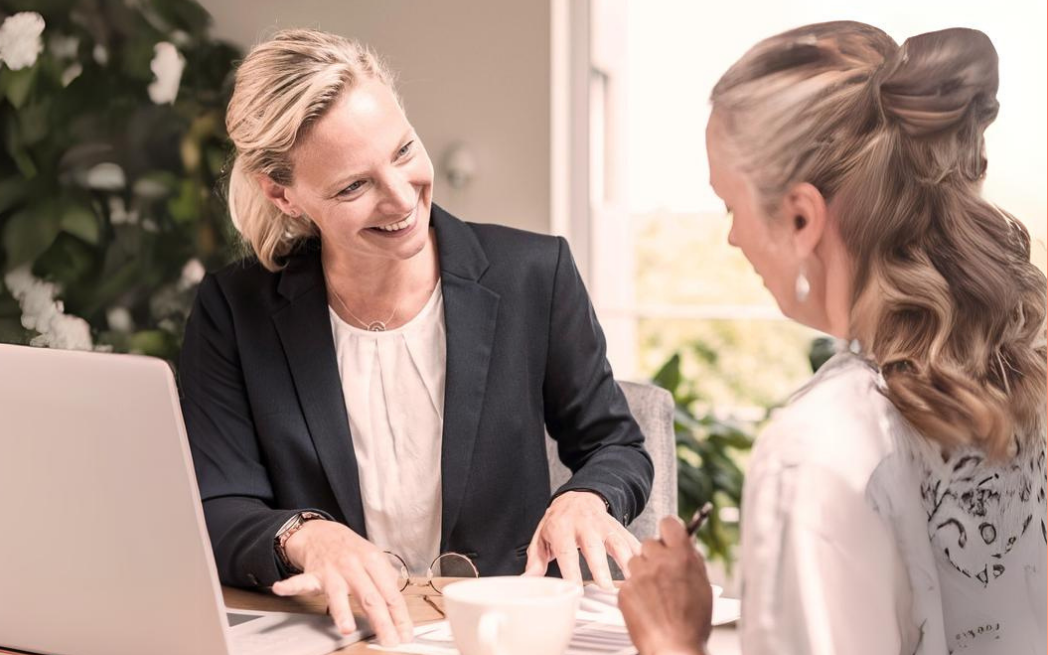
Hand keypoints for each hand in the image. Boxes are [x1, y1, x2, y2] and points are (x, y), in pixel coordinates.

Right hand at [270, 520, 412, 646]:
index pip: (390, 593)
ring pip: (338, 594)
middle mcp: (354, 566)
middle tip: (389, 640)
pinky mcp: (313, 574)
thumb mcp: (375, 559)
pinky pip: (301, 581)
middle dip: (382, 621)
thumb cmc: (351, 550)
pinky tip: (281, 589)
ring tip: (347, 628)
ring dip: (342, 612)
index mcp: (374, 562)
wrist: (323, 532)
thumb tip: (399, 607)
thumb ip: (387, 580)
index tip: (405, 634)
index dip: (400, 616)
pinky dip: (290, 586)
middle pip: (370, 598)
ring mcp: (332, 570)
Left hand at [523, 490, 640, 588]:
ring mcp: (603, 524)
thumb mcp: (542, 537)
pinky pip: (630, 539)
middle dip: (600, 567)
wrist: (577, 497)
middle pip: (593, 546)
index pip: (566, 552)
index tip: (576, 590)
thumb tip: (527, 580)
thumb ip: (535, 560)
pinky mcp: (617, 526)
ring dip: (625, 561)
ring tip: (632, 579)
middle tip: (605, 587)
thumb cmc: (558, 522)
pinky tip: (644, 567)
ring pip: (616, 542)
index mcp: (561, 528)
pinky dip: (638, 553)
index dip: (571, 572)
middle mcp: (584, 524)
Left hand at [618, 516, 712, 654]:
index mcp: (681, 557)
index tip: (668, 536)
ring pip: (635, 561)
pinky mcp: (625, 590)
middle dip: (654, 554)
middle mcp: (658, 562)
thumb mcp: (702, 586)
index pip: (669, 523)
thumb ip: (692, 560)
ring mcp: (639, 575)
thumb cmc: (692, 623)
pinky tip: (646, 605)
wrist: (674, 648)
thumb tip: (686, 544)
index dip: (668, 530)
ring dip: (643, 571)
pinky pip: (628, 582)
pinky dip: (635, 590)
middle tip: (662, 573)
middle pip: (649, 542)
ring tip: (655, 593)